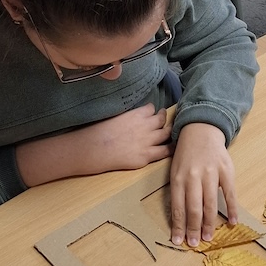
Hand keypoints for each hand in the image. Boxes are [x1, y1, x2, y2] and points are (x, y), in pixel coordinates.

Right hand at [16, 103, 172, 183]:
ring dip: (169, 131)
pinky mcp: (145, 156)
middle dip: (163, 118)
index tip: (152, 112)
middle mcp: (145, 126)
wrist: (93, 149)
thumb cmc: (98, 131)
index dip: (152, 110)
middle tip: (163, 118)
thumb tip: (133, 118)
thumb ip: (128, 116)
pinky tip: (172, 147)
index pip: (151, 108)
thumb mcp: (115, 116)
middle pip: (161, 120)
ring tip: (170, 131)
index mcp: (136, 114)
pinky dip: (169, 148)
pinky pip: (163, 152)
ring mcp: (147, 142)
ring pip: (166, 134)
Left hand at [169, 123, 236, 246]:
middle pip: (194, 208)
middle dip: (194, 229)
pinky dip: (232, 209)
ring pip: (210, 204)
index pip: (178, 207)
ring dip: (210, 223)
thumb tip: (180, 218)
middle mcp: (194, 177)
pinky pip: (229, 193)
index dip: (178, 226)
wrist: (202, 130)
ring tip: (209, 238)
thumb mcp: (175, 169)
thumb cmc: (186, 154)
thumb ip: (179, 191)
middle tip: (195, 244)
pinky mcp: (226, 171)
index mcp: (179, 178)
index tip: (179, 241)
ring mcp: (211, 173)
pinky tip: (232, 222)